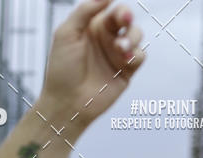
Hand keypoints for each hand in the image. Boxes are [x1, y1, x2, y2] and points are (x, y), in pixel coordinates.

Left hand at [40, 1, 144, 127]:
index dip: (117, 7)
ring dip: (132, 37)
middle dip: (127, 16)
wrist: (68, 103)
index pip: (110, 9)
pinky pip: (140, 56)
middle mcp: (106, 39)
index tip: (118, 10)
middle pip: (126, 19)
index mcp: (92, 27)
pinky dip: (136, 54)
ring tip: (120, 48)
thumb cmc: (62, 70)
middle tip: (124, 20)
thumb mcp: (66, 33)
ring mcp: (117, 55)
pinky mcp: (126, 72)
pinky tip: (125, 59)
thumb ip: (85, 10)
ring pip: (136, 35)